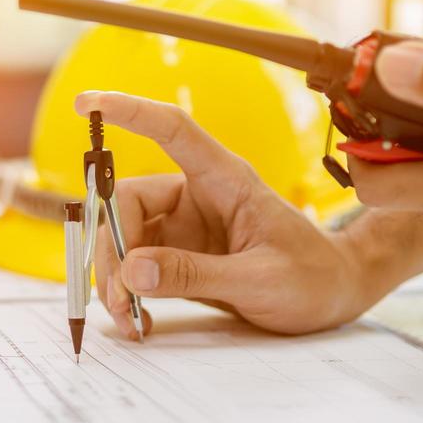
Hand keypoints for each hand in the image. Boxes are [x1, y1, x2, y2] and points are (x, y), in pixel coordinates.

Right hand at [75, 91, 422, 337]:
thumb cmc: (312, 278)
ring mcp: (185, 227)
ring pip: (124, 239)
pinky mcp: (179, 256)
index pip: (171, 131)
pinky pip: (137, 266)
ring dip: (116, 279)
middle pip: (127, 203)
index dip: (128, 112)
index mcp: (225, 181)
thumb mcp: (259, 280)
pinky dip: (130, 292)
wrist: (335, 298)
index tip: (87, 102)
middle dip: (112, 250)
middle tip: (119, 300)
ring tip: (129, 319)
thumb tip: (132, 270)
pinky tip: (140, 320)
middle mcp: (198, 196)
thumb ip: (195, 275)